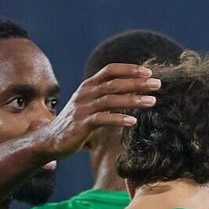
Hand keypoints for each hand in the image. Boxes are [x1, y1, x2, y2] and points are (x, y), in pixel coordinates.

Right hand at [33, 63, 160, 158]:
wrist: (51, 139)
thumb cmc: (76, 122)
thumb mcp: (91, 104)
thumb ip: (107, 97)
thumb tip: (133, 92)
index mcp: (88, 85)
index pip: (110, 70)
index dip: (130, 69)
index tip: (149, 72)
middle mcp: (85, 93)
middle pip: (114, 83)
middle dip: (137, 82)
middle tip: (157, 84)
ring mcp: (83, 108)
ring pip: (110, 99)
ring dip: (133, 100)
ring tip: (152, 101)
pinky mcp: (81, 124)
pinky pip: (102, 119)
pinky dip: (118, 119)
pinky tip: (133, 121)